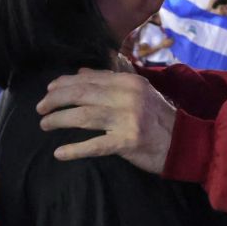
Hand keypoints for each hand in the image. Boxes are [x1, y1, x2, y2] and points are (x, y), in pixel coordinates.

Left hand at [36, 68, 175, 172]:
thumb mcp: (140, 92)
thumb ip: (111, 80)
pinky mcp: (128, 142)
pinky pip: (94, 145)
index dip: (64, 83)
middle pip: (81, 94)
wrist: (186, 142)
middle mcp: (128, 97)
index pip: (89, 78)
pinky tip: (59, 153)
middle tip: (40, 109)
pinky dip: (74, 150)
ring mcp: (128, 119)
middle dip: (55, 100)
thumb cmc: (160, 118)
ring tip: (45, 124)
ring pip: (83, 117)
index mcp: (130, 82)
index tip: (48, 90)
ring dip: (58, 120)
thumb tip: (79, 72)